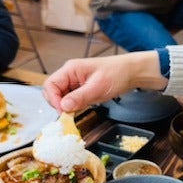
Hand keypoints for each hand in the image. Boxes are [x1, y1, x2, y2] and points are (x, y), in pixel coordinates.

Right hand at [42, 51, 166, 113]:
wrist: (132, 72)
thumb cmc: (117, 74)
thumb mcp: (98, 87)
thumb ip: (79, 97)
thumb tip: (63, 107)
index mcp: (71, 69)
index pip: (50, 85)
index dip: (53, 100)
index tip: (63, 112)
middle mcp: (70, 74)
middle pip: (52, 91)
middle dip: (58, 104)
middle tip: (69, 114)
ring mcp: (75, 81)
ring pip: (61, 97)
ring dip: (66, 106)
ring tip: (79, 108)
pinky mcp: (81, 88)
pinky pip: (70, 99)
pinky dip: (73, 105)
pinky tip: (82, 107)